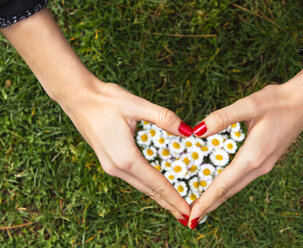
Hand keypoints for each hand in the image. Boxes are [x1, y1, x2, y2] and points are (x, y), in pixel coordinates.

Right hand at [1, 9, 191, 223]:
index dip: (174, 198)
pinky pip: (133, 178)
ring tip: (174, 206)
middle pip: (149, 190)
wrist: (77, 97)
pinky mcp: (109, 161)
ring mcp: (111, 166)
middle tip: (187, 216)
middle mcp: (117, 167)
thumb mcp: (137, 105)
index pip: (156, 183)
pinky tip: (156, 187)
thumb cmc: (105, 100)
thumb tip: (187, 131)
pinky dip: (148, 186)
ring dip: (158, 197)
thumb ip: (164, 118)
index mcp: (126, 157)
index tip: (188, 212)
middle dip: (169, 204)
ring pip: (140, 186)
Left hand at [188, 59, 302, 227]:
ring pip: (237, 186)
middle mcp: (259, 166)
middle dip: (209, 205)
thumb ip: (222, 117)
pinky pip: (243, 179)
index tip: (192, 217)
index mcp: (252, 156)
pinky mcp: (267, 159)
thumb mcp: (249, 105)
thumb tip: (198, 131)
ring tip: (203, 206)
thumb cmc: (277, 102)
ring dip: (219, 198)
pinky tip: (222, 186)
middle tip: (191, 219)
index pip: (223, 185)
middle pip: (229, 191)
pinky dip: (229, 187)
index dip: (206, 201)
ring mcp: (265, 164)